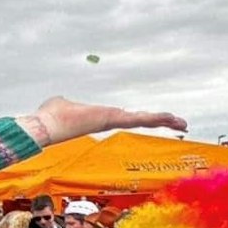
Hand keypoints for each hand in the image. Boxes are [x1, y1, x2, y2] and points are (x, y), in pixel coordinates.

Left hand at [27, 97, 187, 145]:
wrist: (46, 125)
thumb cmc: (50, 116)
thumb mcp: (62, 104)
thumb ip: (66, 103)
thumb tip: (60, 102)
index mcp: (102, 117)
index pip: (127, 118)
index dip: (142, 119)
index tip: (156, 120)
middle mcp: (110, 120)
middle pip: (140, 121)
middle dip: (160, 122)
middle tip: (179, 124)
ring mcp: (112, 121)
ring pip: (143, 120)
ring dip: (163, 120)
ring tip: (181, 122)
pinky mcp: (112, 120)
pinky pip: (139, 119)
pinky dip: (155, 118)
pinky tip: (170, 119)